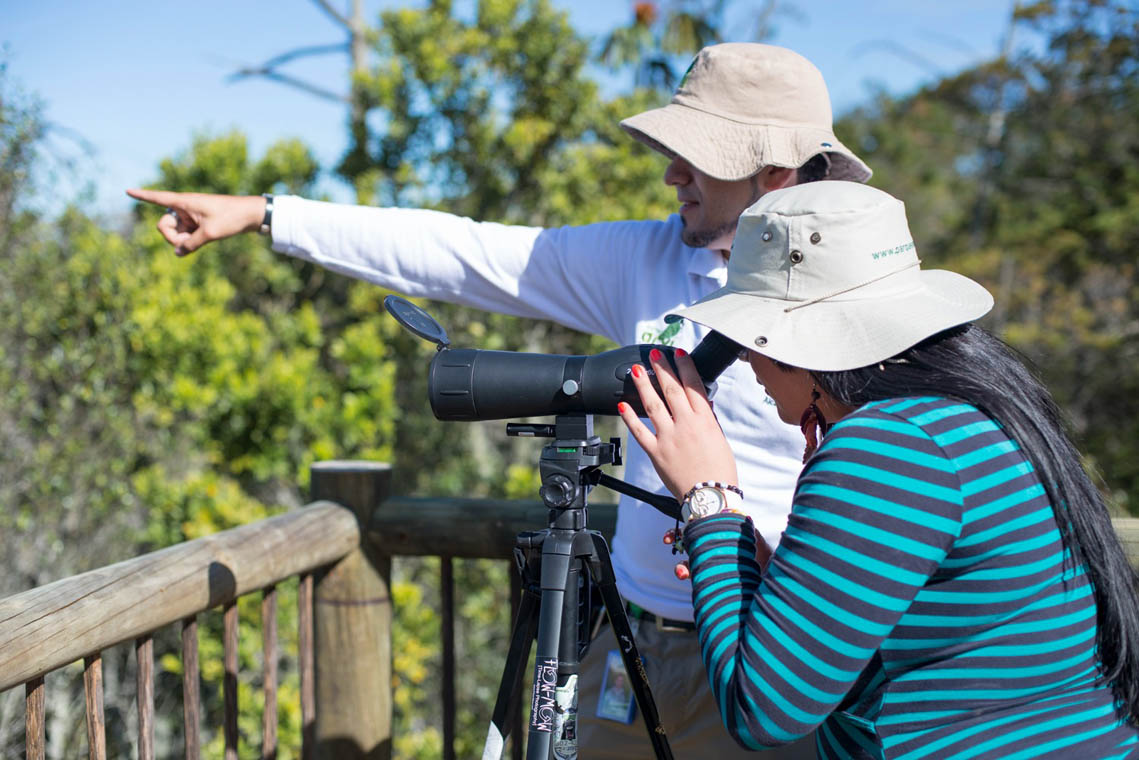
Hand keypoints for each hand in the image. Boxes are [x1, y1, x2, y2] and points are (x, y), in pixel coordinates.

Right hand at [125, 189, 266, 255]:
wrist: (251, 215)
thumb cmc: (231, 218)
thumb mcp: (210, 234)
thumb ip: (191, 245)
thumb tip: (177, 253)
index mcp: (184, 202)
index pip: (158, 198)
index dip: (142, 196)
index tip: (126, 191)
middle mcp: (184, 208)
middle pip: (164, 225)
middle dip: (172, 237)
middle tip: (189, 243)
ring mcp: (190, 217)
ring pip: (175, 233)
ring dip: (184, 241)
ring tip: (202, 239)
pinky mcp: (197, 224)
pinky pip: (185, 236)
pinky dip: (189, 242)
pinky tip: (198, 244)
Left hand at [617, 348, 737, 501]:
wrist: (710, 496)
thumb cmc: (719, 471)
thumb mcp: (720, 440)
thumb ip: (709, 420)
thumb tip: (703, 403)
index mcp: (704, 420)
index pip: (694, 385)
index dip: (685, 366)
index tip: (678, 353)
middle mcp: (686, 425)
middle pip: (671, 390)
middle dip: (662, 369)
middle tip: (653, 354)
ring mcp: (669, 438)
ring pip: (653, 405)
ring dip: (643, 386)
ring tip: (636, 371)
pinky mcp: (656, 452)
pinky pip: (639, 432)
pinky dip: (629, 417)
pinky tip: (622, 404)